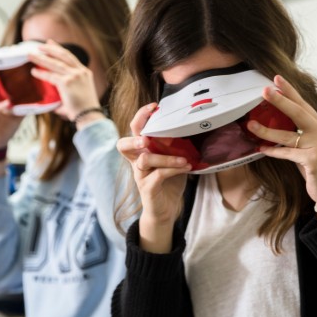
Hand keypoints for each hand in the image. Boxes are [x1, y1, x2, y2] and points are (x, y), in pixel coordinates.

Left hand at [28, 40, 101, 122]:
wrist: (89, 117)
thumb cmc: (83, 111)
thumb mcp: (78, 95)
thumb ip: (66, 92)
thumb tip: (52, 99)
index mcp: (85, 73)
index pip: (70, 57)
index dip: (59, 50)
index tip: (51, 44)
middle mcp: (81, 72)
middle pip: (63, 56)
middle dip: (50, 49)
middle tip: (39, 45)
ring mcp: (74, 76)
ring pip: (54, 64)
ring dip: (41, 58)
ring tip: (30, 55)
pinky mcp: (67, 83)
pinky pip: (50, 76)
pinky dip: (41, 74)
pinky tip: (33, 72)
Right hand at [117, 103, 191, 252]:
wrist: (166, 209)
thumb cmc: (169, 181)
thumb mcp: (173, 159)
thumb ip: (176, 145)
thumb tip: (192, 126)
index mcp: (142, 151)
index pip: (133, 130)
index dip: (140, 117)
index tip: (154, 107)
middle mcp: (137, 161)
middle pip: (124, 144)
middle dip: (135, 137)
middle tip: (147, 138)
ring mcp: (140, 175)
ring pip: (145, 160)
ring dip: (165, 157)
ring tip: (183, 159)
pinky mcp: (147, 188)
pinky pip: (157, 175)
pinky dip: (172, 169)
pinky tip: (185, 167)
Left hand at [246, 75, 316, 207]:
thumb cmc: (316, 167)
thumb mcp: (308, 145)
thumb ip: (297, 133)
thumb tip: (273, 123)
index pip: (302, 104)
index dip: (289, 91)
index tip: (276, 78)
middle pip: (298, 112)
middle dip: (280, 100)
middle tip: (265, 90)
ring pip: (287, 134)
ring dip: (267, 130)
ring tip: (251, 124)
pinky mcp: (312, 159)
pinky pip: (287, 153)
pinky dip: (273, 151)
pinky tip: (261, 149)